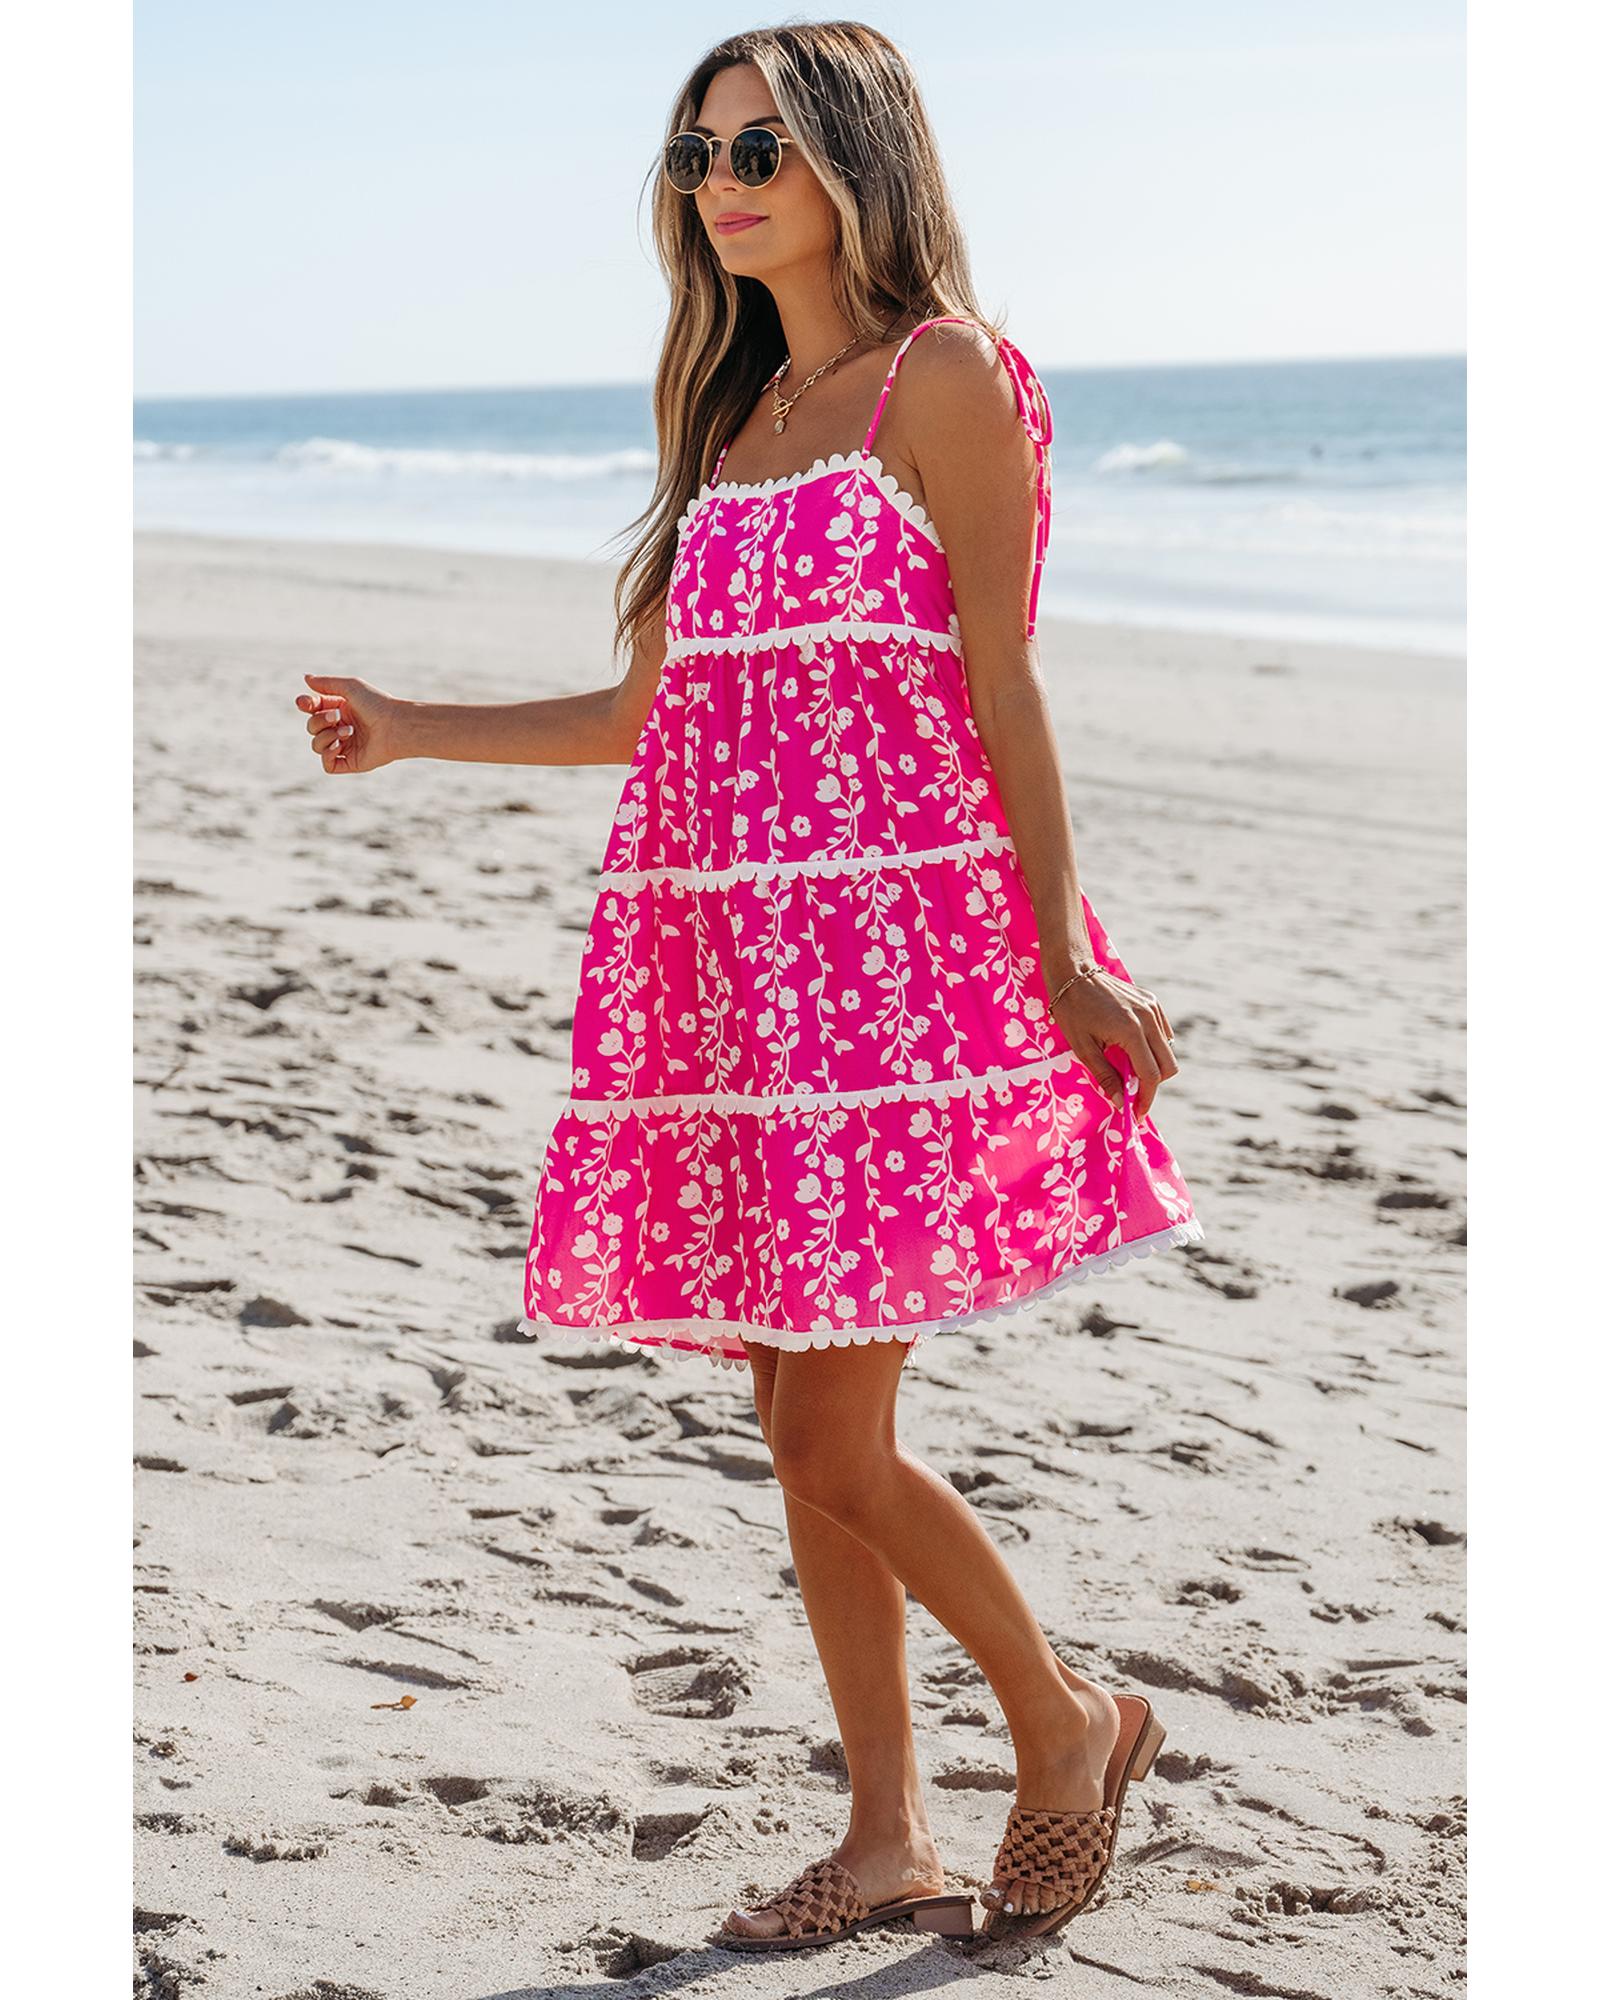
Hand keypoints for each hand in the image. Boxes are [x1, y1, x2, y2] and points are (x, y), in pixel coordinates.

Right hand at [294, 673, 404, 774]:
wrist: (396, 726)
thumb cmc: (377, 704)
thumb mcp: (350, 687)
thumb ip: (326, 683)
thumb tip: (306, 678)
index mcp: (341, 709)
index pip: (313, 709)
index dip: (306, 706)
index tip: (305, 703)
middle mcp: (341, 728)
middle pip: (312, 727)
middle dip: (319, 720)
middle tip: (337, 716)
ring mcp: (346, 746)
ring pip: (317, 745)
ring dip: (326, 736)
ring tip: (348, 731)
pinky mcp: (351, 762)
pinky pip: (327, 765)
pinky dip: (327, 755)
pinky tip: (338, 745)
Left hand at [1049, 965, 1178, 1122]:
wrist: (1074, 973)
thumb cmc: (1072, 1011)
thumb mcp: (1083, 1048)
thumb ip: (1105, 1076)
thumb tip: (1120, 1103)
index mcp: (1131, 1031)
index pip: (1150, 1075)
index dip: (1145, 1099)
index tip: (1136, 1114)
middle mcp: (1148, 1018)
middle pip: (1168, 1066)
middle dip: (1152, 1085)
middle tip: (1132, 1094)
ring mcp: (1153, 1008)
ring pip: (1168, 1050)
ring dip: (1154, 1065)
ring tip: (1128, 1069)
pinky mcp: (1152, 1002)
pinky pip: (1163, 1033)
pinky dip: (1154, 1047)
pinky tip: (1133, 1048)